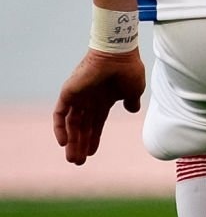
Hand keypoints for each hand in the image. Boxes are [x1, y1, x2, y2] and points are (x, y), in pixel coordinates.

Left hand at [53, 49, 146, 164]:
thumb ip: (131, 101)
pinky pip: (60, 114)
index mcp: (103, 100)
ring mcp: (77, 96)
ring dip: (72, 141)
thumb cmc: (128, 70)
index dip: (94, 138)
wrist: (119, 54)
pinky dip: (60, 128)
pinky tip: (63, 143)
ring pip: (71, 124)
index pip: (96, 123)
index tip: (92, 153)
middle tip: (77, 162)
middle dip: (80, 144)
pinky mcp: (68, 93)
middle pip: (82, 127)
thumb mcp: (134, 90)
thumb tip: (133, 110)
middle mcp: (88, 100)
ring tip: (72, 158)